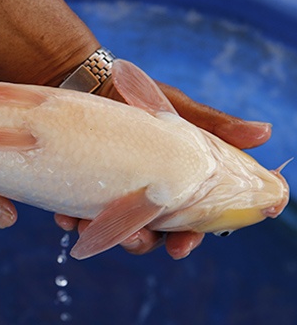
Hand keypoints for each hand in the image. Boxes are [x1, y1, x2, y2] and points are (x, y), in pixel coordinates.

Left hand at [55, 79, 270, 259]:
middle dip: (141, 242)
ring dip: (104, 235)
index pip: (184, 220)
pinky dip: (69, 220)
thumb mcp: (174, 108)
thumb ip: (213, 125)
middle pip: (148, 233)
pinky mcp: (77, 187)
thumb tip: (265, 133)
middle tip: (133, 238)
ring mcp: (107, 192)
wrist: (86, 82)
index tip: (180, 246)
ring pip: (110, 230)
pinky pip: (73, 214)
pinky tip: (65, 218)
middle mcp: (139, 192)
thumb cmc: (134, 97)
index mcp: (169, 182)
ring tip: (90, 228)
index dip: (186, 238)